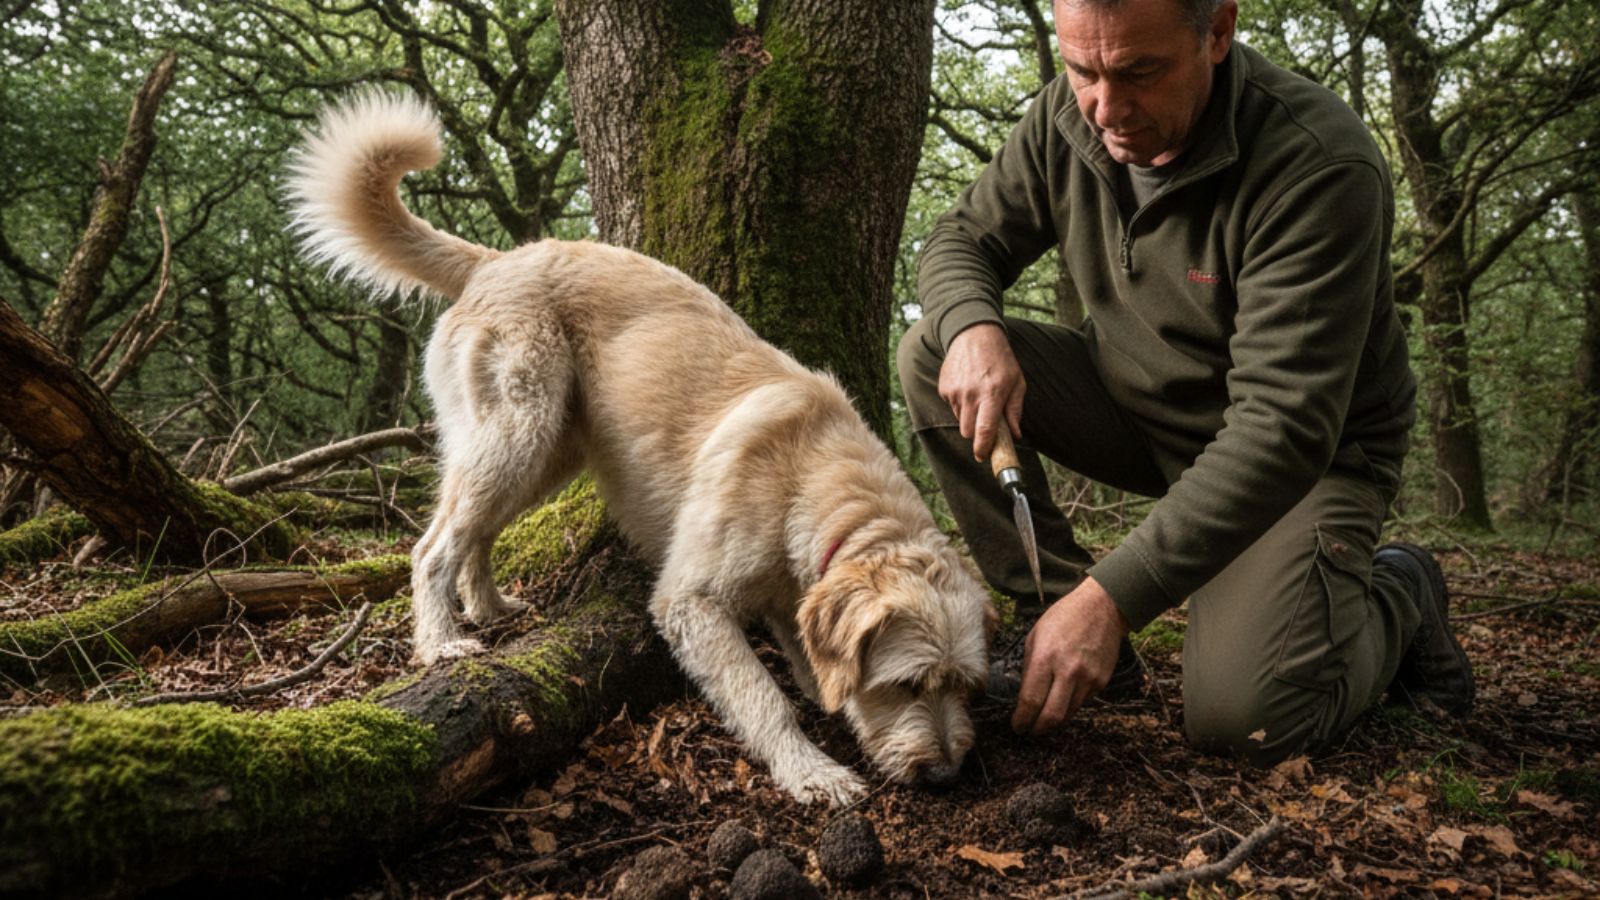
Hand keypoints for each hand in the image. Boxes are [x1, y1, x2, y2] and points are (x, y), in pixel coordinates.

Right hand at [938, 323, 1024, 461]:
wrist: (974, 335)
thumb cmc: (1000, 360)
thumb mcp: (1017, 382)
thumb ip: (1015, 410)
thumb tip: (1015, 435)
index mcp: (992, 394)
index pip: (984, 430)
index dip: (983, 448)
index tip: (983, 457)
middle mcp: (971, 394)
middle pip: (967, 431)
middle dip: (976, 434)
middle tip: (985, 425)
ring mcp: (955, 391)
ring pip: (959, 420)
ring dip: (968, 417)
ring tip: (978, 398)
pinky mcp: (944, 388)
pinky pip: (951, 406)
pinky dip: (960, 404)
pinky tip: (968, 388)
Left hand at [1011, 577, 1128, 735]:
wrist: (1103, 607)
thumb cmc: (1064, 617)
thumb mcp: (1036, 635)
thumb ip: (1030, 666)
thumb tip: (1024, 694)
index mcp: (1045, 657)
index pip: (1031, 701)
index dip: (1021, 720)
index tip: (1017, 726)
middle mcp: (1068, 671)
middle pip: (1051, 717)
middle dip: (1037, 730)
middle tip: (1029, 732)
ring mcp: (1088, 678)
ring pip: (1068, 715)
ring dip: (1054, 722)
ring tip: (1043, 720)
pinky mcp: (1101, 682)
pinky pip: (1082, 703)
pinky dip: (1070, 706)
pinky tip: (1063, 699)